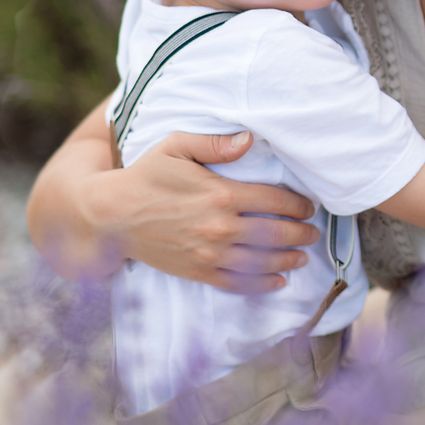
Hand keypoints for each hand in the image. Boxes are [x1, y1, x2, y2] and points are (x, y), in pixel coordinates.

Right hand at [80, 131, 317, 291]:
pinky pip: (237, 283)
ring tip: (302, 257)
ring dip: (287, 259)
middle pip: (274, 234)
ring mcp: (209, 253)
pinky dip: (261, 285)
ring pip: (260, 261)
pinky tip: (278, 281)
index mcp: (220, 194)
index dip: (297, 205)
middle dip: (300, 234)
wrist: (111, 215)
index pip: (273, 201)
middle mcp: (219, 227)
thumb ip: (215, 143)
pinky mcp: (197, 272)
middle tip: (313, 233)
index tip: (308, 207)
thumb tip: (250, 140)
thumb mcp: (176, 146)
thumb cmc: (145, 175)